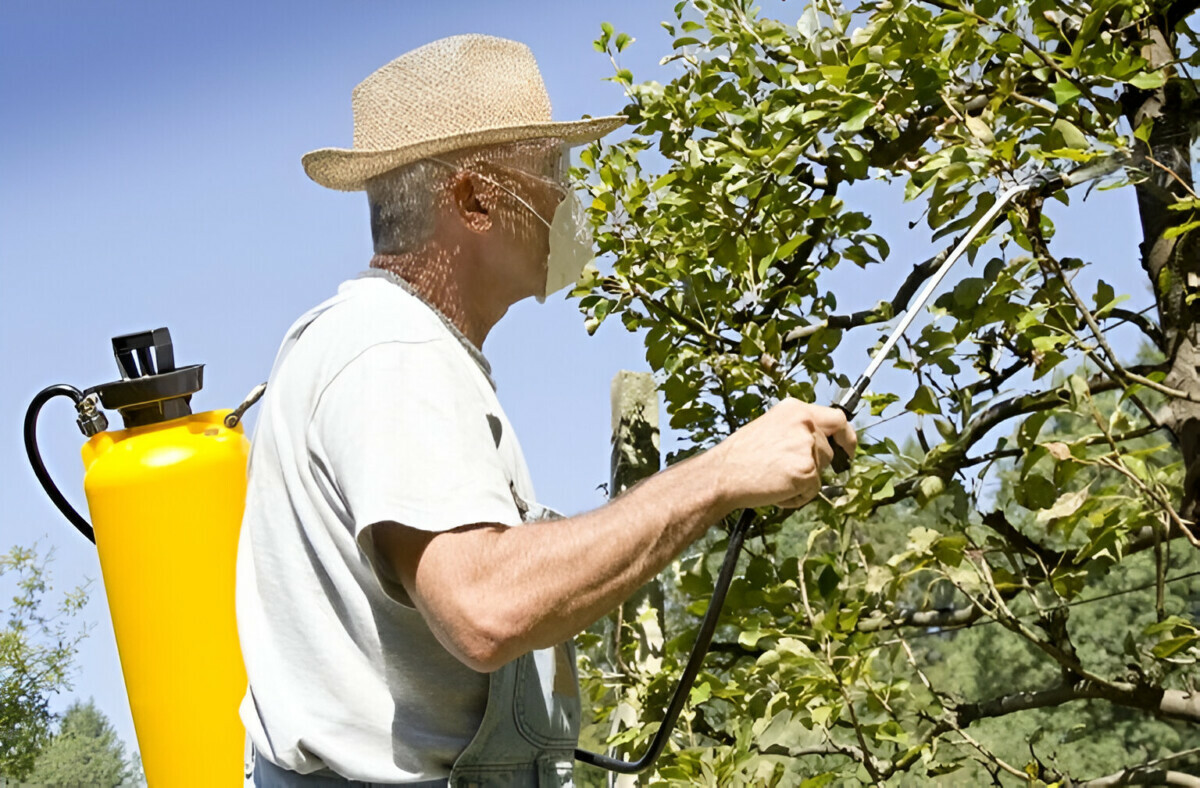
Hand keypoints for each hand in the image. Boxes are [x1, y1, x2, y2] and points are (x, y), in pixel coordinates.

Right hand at [708, 398, 856, 510]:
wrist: (723, 474)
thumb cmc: (741, 456)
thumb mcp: (771, 428)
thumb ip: (797, 430)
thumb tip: (822, 444)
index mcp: (796, 409)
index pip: (837, 419)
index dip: (847, 437)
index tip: (847, 450)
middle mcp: (805, 423)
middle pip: (830, 450)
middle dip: (816, 466)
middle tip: (790, 473)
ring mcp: (807, 446)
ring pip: (822, 471)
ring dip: (804, 481)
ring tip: (775, 479)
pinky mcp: (807, 470)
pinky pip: (812, 490)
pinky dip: (797, 496)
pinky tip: (776, 490)